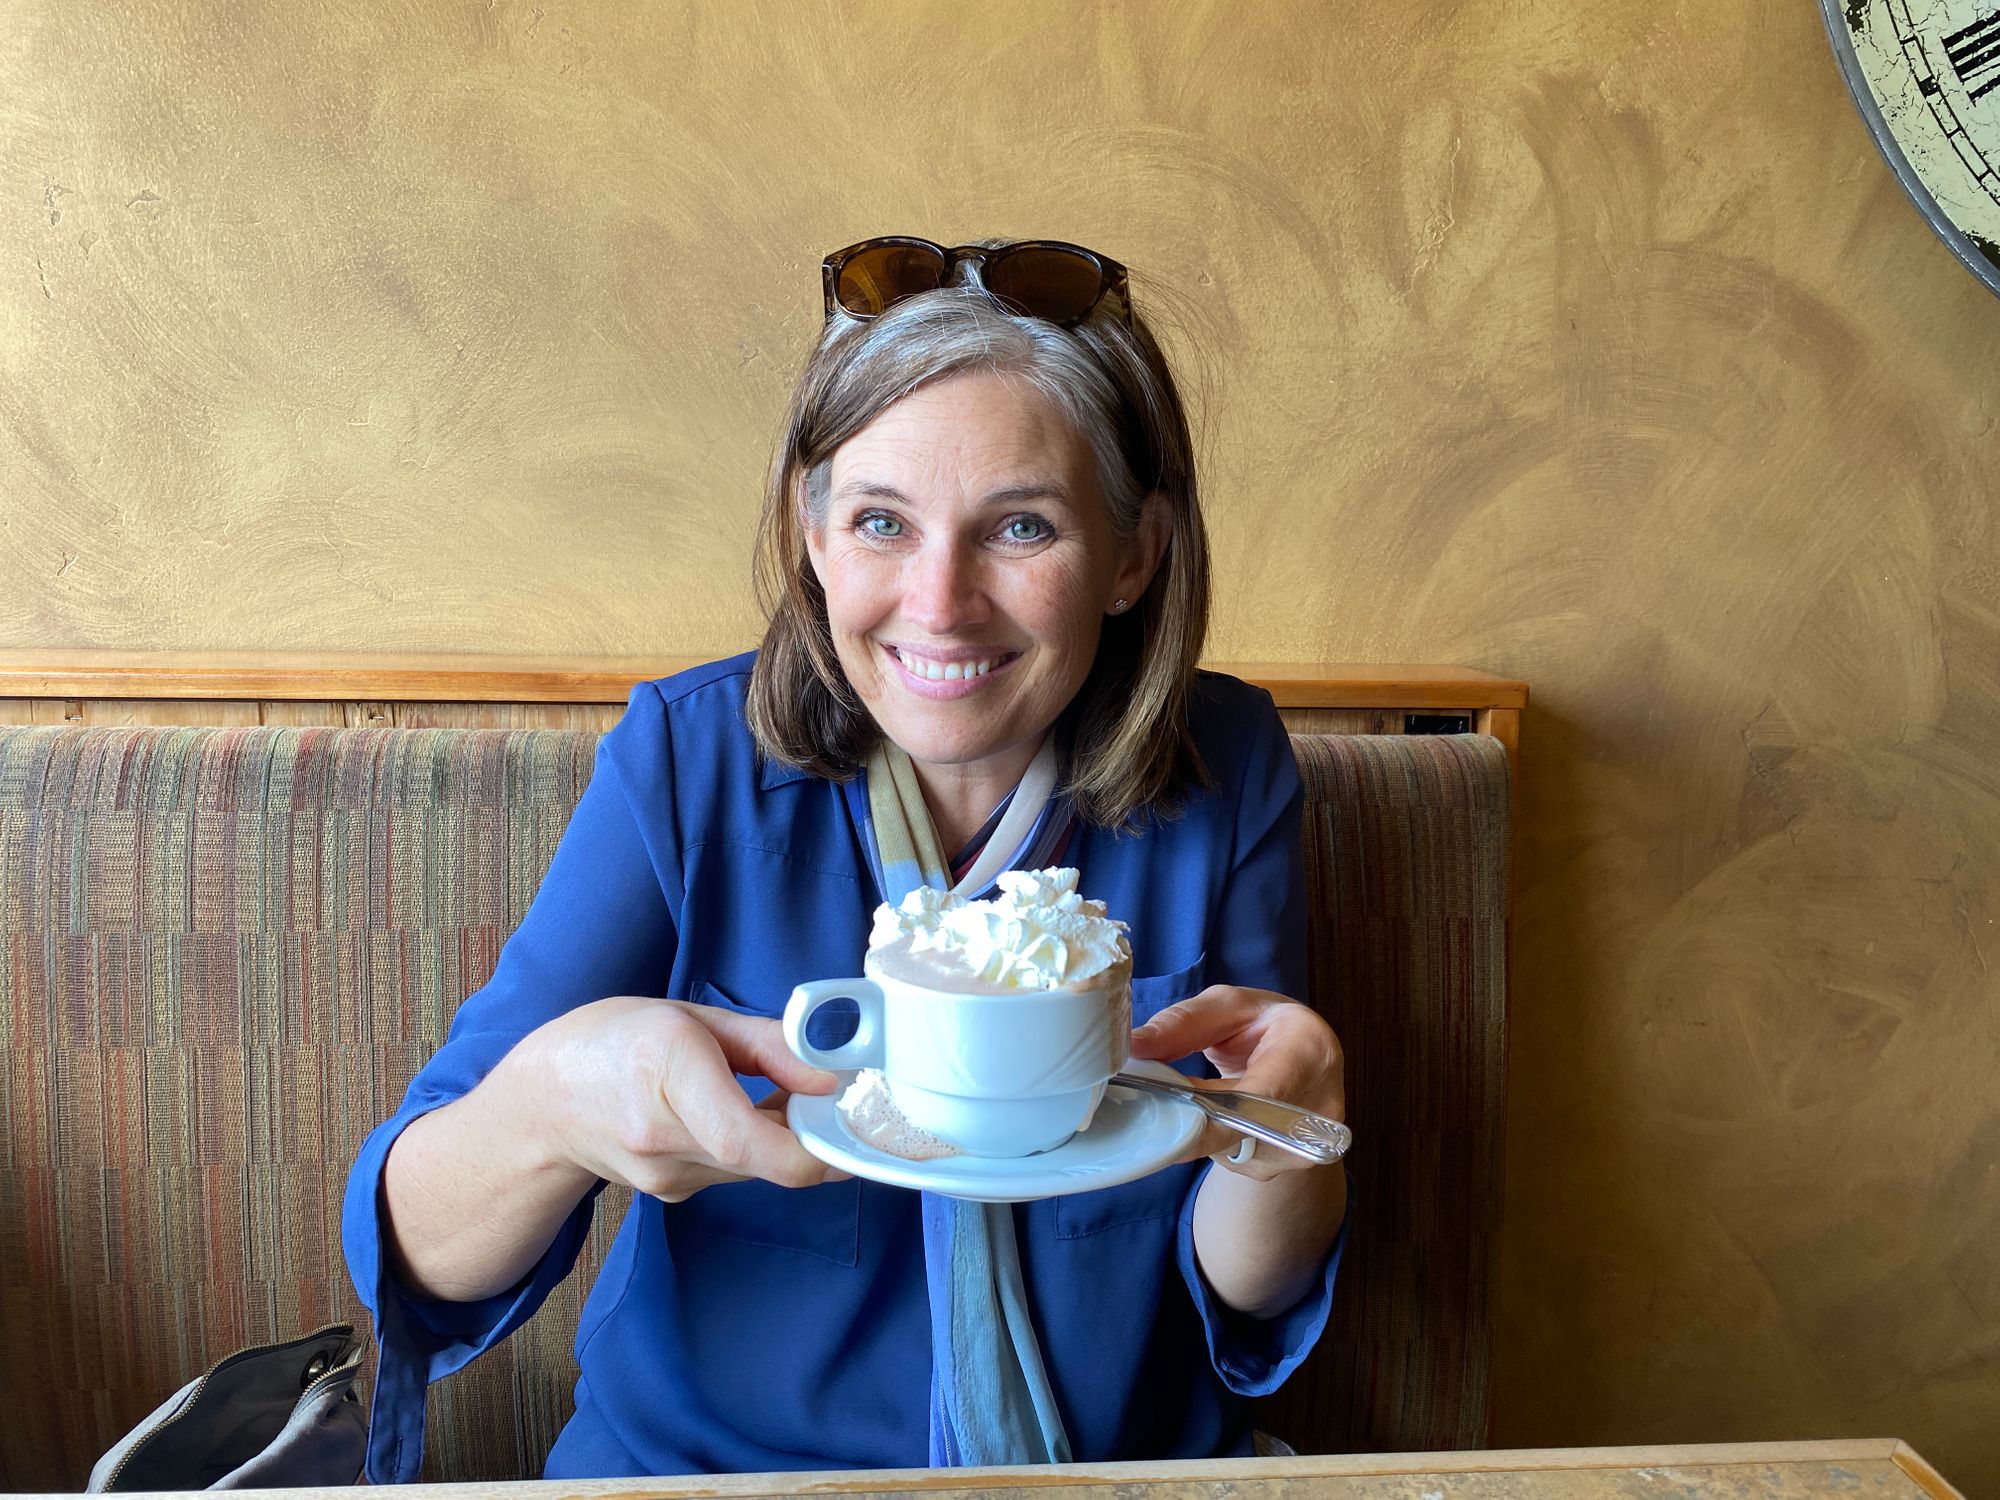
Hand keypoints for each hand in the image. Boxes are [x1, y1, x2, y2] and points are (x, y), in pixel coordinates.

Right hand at [514, 995, 845, 1201]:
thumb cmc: (616, 1041)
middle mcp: (661, 1131)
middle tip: (827, 1095)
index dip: (812, 1144)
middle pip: (765, 1158)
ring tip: (773, 1095)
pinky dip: (755, 1147)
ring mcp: (663, 1174)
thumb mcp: (694, 1016)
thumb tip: (831, 1076)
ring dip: (783, 1139)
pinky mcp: (671, 1192)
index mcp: (666, 1067)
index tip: (847, 1117)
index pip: (748, 1139)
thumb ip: (770, 1044)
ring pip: (756, 1168)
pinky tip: (739, 1113)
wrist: (542, 1103)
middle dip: (811, 1132)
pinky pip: (736, 1172)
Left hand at [1128, 986, 1345, 1179]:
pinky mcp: (1288, 1165)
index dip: (1215, 1115)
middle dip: (1191, 1123)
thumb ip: (1182, 1023)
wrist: (1303, 1057)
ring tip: (1186, 1100)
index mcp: (1310, 1051)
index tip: (1170, 1121)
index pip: (1263, 1095)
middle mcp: (1320, 1107)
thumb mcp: (1226, 1006)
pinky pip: (1237, 1159)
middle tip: (1150, 1107)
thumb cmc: (1263, 1025)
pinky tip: (1209, 1116)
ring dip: (1199, 1131)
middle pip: (1244, 1133)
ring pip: (1234, 1150)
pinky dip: (1211, 1140)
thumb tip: (1133, 1047)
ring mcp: (1307, 1145)